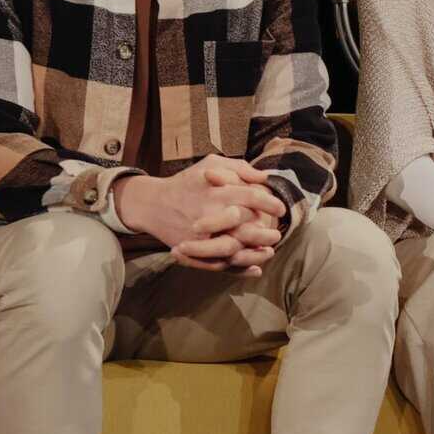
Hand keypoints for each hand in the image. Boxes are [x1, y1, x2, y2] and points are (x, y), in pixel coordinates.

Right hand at [115, 156, 287, 273]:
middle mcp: (211, 214)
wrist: (152, 204)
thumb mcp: (210, 164)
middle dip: (265, 232)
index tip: (281, 209)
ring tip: (269, 251)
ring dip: (256, 253)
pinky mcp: (194, 250)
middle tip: (278, 233)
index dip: (270, 203)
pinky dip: (239, 269)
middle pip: (246, 228)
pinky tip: (254, 267)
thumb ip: (239, 168)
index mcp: (217, 191)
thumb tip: (264, 177)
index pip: (251, 197)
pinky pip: (219, 264)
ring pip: (235, 250)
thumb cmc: (186, 182)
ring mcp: (202, 236)